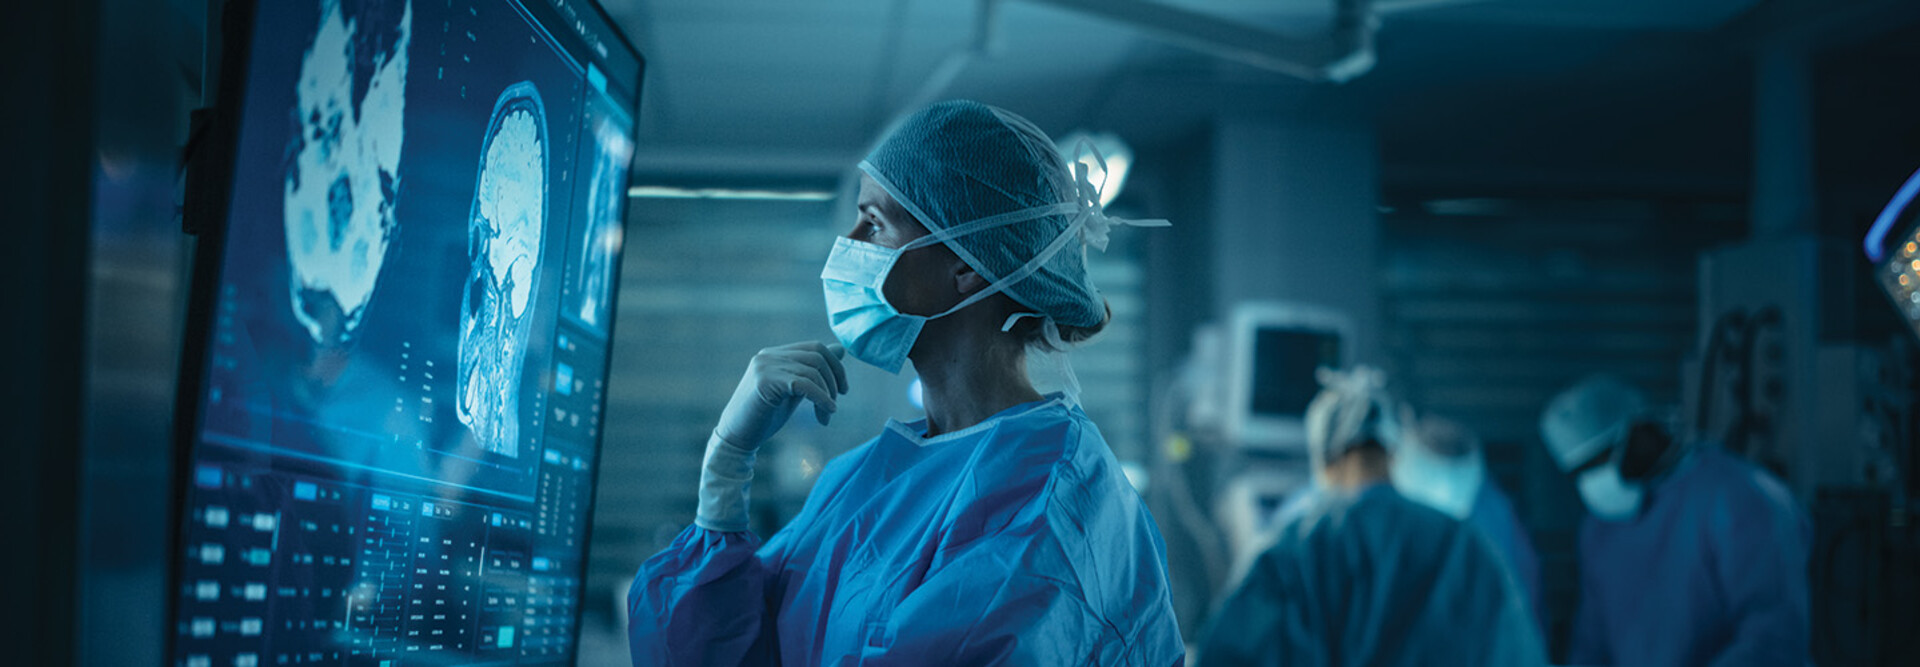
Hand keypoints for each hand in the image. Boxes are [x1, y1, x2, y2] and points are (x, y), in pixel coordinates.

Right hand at [714, 341, 848, 448]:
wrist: (737, 436)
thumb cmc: (765, 416)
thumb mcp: (795, 391)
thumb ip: (814, 372)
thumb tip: (841, 349)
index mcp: (776, 354)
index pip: (816, 347)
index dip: (836, 366)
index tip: (844, 390)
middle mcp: (769, 355)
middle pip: (817, 356)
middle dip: (834, 381)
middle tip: (835, 406)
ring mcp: (765, 366)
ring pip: (812, 371)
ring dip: (827, 395)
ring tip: (826, 416)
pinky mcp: (765, 381)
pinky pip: (804, 384)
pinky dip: (821, 398)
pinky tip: (827, 413)